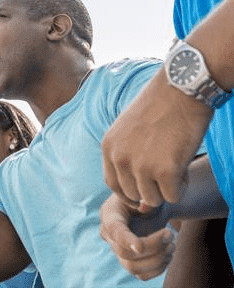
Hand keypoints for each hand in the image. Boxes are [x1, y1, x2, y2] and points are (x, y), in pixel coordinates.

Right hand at [99, 193, 176, 280]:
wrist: (150, 207)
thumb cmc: (146, 197)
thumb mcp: (145, 193)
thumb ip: (144, 199)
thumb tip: (144, 208)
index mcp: (109, 215)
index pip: (115, 231)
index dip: (126, 240)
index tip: (140, 246)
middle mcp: (109, 236)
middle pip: (124, 252)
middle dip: (153, 246)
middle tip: (170, 234)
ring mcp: (118, 251)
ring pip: (133, 267)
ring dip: (158, 259)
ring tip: (171, 244)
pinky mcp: (130, 262)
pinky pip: (142, 275)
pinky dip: (159, 268)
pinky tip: (167, 252)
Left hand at [101, 70, 212, 210]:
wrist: (182, 89)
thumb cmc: (160, 106)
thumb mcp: (131, 131)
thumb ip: (130, 161)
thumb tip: (143, 205)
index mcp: (109, 147)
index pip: (112, 184)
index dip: (129, 193)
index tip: (143, 193)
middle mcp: (119, 158)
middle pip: (132, 194)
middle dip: (150, 189)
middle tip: (167, 171)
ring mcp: (141, 166)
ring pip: (152, 199)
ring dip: (166, 189)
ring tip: (176, 165)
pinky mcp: (165, 171)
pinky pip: (173, 197)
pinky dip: (181, 187)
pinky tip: (184, 166)